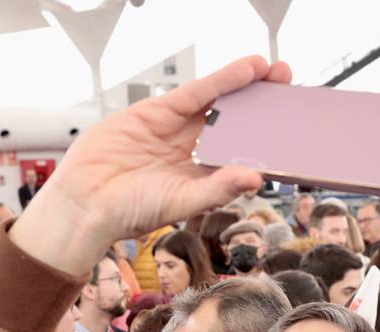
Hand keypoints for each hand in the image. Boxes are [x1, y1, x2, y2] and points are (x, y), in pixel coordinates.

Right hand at [9, 57, 291, 275]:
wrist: (83, 202)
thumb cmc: (129, 213)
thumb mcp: (179, 203)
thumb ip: (217, 190)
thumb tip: (256, 178)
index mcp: (204, 180)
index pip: (244, 155)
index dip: (270, 140)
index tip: (296, 129)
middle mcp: (194, 154)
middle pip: (238, 125)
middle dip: (265, 107)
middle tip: (293, 89)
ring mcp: (176, 132)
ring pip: (220, 104)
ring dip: (248, 87)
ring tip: (277, 72)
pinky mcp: (157, 113)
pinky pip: (196, 93)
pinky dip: (222, 81)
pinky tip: (247, 70)